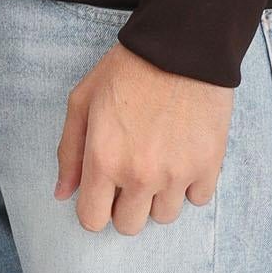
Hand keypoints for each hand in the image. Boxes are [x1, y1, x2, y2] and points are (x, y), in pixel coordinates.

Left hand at [55, 41, 232, 233]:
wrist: (181, 46)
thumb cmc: (128, 69)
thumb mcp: (83, 100)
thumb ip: (69, 151)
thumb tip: (63, 193)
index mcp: (104, 159)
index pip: (93, 220)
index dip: (95, 206)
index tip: (102, 191)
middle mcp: (140, 175)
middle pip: (129, 225)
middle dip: (126, 203)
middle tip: (131, 170)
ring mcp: (176, 174)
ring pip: (164, 216)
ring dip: (159, 195)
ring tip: (159, 158)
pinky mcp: (208, 167)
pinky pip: (197, 199)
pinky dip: (190, 183)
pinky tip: (182, 154)